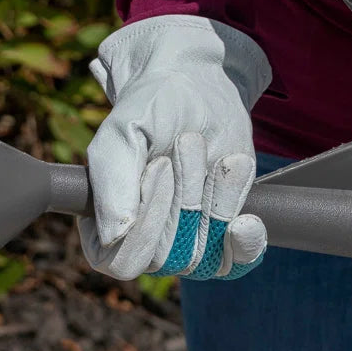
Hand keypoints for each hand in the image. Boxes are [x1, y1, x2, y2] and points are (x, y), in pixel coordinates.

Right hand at [79, 15, 272, 281]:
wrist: (197, 86)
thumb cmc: (151, 107)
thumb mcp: (124, 132)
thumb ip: (111, 181)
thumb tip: (114, 235)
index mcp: (105, 226)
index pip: (122, 260)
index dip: (145, 223)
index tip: (159, 166)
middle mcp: (142, 242)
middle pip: (165, 257)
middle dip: (182, 197)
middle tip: (184, 142)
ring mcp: (184, 242)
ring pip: (202, 256)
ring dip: (211, 200)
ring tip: (205, 152)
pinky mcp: (221, 236)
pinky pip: (235, 264)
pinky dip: (245, 243)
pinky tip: (245, 220)